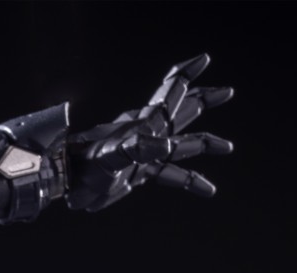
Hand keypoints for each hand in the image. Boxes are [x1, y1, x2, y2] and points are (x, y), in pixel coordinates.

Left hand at [67, 53, 233, 210]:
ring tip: (226, 147)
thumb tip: (167, 148)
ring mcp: (146, 154)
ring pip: (183, 145)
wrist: (70, 183)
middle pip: (182, 112)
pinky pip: (172, 175)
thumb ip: (139, 148)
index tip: (204, 58)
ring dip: (204, 144)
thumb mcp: (112, 154)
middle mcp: (147, 134)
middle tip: (227, 92)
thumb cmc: (85, 165)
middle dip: (204, 100)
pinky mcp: (141, 173)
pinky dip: (191, 180)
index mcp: (142, 123)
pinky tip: (209, 189)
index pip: (169, 93)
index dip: (186, 74)